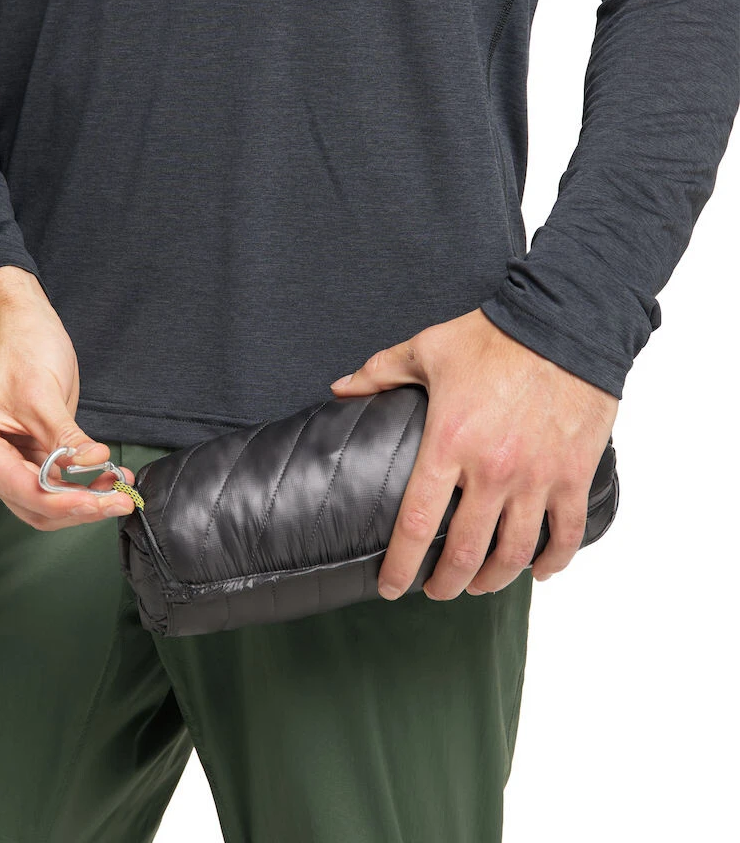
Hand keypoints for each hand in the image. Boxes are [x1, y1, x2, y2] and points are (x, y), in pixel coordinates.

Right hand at [0, 266, 135, 529]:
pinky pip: (45, 480)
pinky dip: (75, 483)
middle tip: (121, 500)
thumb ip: (67, 439)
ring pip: (40, 499)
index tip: (105, 501)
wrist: (13, 319)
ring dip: (81, 497)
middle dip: (77, 505)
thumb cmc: (17, 344)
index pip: (20, 489)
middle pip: (29, 503)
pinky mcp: (13, 455)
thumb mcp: (44, 394)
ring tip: (120, 487)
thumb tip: (94, 467)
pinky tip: (106, 476)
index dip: (66, 502)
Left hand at [330, 307, 618, 598]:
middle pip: (466, 551)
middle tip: (436, 591)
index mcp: (449, 443)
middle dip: (447, 584)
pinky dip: (553, 561)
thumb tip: (338, 389)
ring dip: (494, 579)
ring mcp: (537, 476)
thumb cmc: (492, 336)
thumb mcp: (426, 349)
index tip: (391, 586)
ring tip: (479, 586)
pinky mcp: (574, 474)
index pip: (417, 523)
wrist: (563, 322)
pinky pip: (566, 533)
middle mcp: (492, 470)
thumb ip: (378, 374)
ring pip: (515, 553)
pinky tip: (539, 571)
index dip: (401, 564)